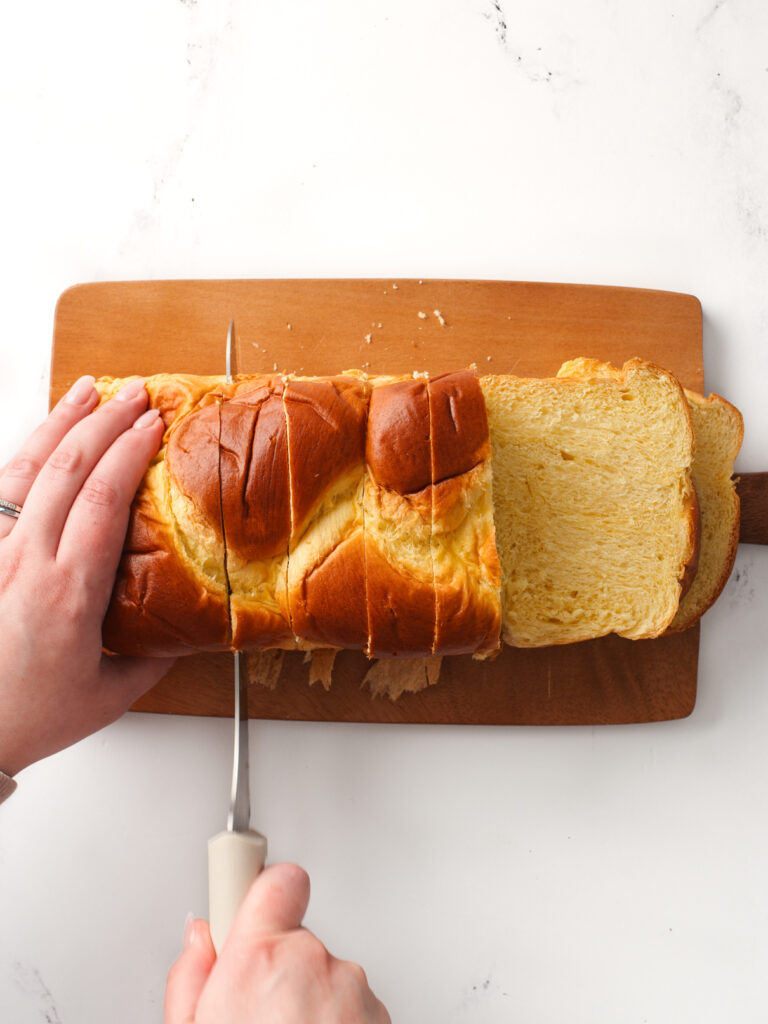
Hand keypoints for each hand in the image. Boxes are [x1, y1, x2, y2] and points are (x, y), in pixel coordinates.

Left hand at [0, 375, 175, 776]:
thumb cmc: (29, 717)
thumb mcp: (110, 694)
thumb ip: (154, 656)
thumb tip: (185, 626)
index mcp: (67, 592)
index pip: (102, 499)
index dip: (129, 452)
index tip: (154, 424)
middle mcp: (24, 562)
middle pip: (66, 469)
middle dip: (104, 421)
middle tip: (134, 394)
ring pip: (26, 469)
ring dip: (60, 423)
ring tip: (86, 390)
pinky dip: (23, 454)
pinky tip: (38, 438)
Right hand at [165, 863, 390, 1023]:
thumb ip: (192, 977)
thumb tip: (200, 939)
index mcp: (260, 958)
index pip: (275, 879)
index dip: (261, 889)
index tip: (248, 885)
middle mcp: (315, 963)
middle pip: (295, 939)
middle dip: (277, 969)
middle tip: (254, 1017)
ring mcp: (354, 993)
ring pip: (327, 978)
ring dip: (309, 1005)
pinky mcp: (382, 1018)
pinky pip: (353, 1007)